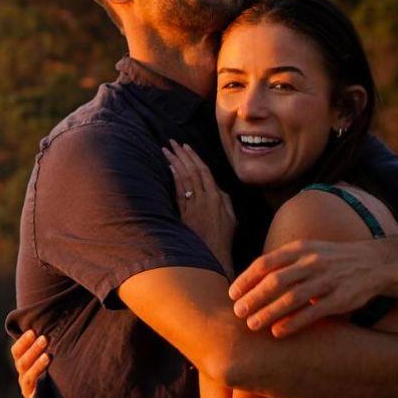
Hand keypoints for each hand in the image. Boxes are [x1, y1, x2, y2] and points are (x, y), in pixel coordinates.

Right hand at [10, 330, 49, 397]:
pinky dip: (41, 383)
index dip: (23, 341)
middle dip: (32, 349)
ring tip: (48, 356)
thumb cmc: (54, 371)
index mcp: (23, 363)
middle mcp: (23, 375)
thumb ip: (45, 344)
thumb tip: (54, 318)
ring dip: (37, 365)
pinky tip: (50, 375)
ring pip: (27, 376)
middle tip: (45, 339)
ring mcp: (28, 388)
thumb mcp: (47, 357)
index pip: (17, 351)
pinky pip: (36, 392)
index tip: (32, 331)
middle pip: (22, 362)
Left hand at [163, 140, 235, 272]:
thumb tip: (217, 187)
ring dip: (174, 163)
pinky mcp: (185, 215)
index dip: (194, 157)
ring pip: (183, 179)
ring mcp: (193, 206)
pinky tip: (168, 169)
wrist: (213, 255)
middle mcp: (205, 199)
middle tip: (171, 142)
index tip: (185, 146)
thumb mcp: (231, 217)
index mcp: (217, 197)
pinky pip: (178, 193)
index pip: (204, 171)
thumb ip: (225, 200)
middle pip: (191, 171)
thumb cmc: (223, 238)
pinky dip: (174, 179)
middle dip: (181, 155)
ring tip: (166, 151)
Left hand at [228, 239, 397, 336]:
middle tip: (237, 312)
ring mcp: (327, 280)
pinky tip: (278, 332)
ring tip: (252, 325)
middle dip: (253, 298)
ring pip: (291, 298)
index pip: (265, 263)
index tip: (232, 294)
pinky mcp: (341, 298)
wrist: (375, 262)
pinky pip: (313, 312)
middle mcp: (312, 262)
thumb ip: (283, 262)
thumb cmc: (332, 260)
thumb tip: (251, 279)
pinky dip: (293, 322)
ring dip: (269, 312)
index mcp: (300, 249)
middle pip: (275, 281)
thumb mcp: (308, 251)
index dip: (247, 280)